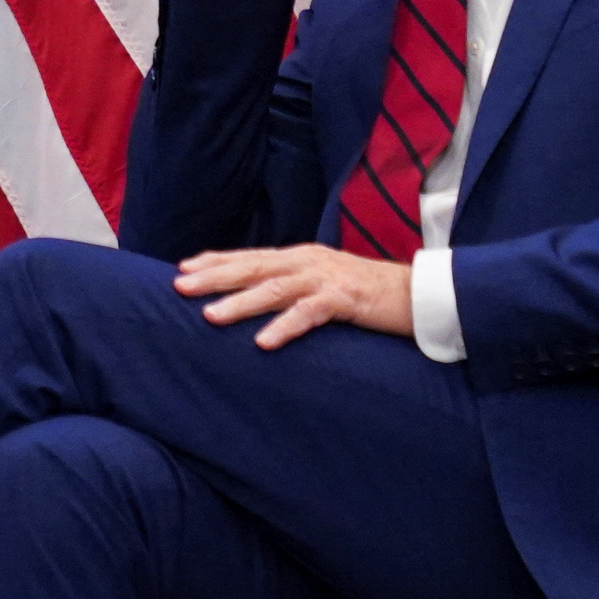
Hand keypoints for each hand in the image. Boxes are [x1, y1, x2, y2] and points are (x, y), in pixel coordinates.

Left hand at [174, 244, 412, 350]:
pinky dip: (285, 326)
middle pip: (252, 268)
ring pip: (274, 289)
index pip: (250, 256)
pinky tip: (263, 342)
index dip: (215, 261)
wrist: (420, 293)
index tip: (181, 268)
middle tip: (178, 287)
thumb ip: (294, 287)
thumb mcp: (324, 284)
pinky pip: (309, 313)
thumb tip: (259, 300)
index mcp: (300, 257)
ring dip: (240, 303)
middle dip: (214, 277)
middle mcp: (307, 262)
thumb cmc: (368, 294)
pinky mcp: (345, 299)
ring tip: (210, 316)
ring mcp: (326, 278)